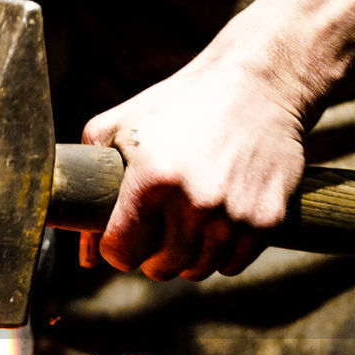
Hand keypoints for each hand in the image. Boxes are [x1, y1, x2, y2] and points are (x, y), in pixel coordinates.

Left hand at [81, 55, 306, 279]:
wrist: (258, 83)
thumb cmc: (177, 104)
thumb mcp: (117, 127)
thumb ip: (89, 187)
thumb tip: (87, 258)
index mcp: (152, 181)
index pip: (121, 253)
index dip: (116, 249)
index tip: (123, 237)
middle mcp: (195, 202)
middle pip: (160, 268)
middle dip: (150, 256)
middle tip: (155, 232)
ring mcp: (234, 214)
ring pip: (197, 271)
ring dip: (186, 258)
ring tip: (185, 228)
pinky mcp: (267, 219)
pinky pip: (234, 265)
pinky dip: (221, 255)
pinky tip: (215, 228)